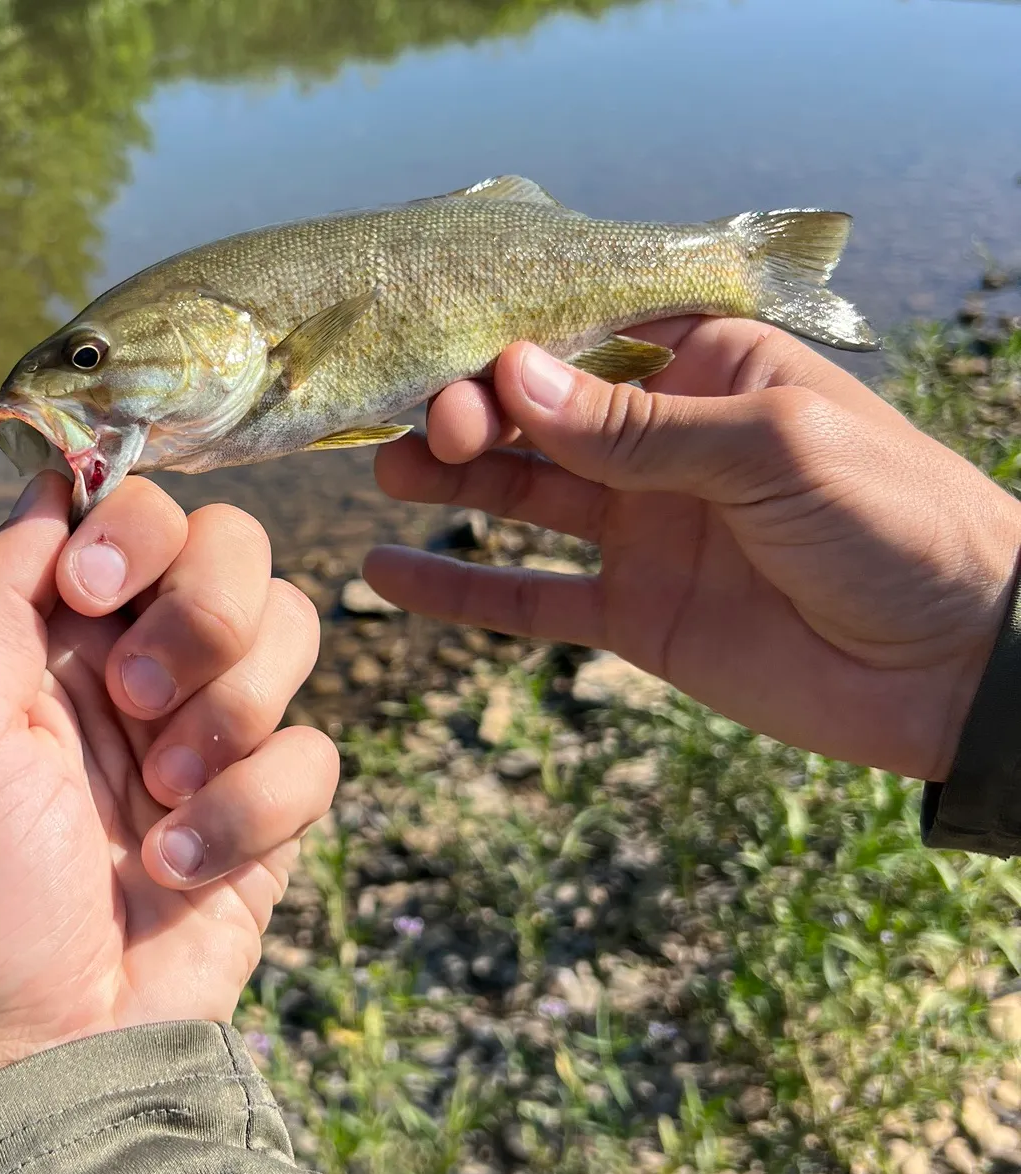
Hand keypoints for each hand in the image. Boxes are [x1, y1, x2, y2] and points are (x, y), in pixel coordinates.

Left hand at [0, 473, 335, 1148]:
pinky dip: (256, 809)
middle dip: (202, 617)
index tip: (96, 597)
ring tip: (163, 799)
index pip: (133, 512)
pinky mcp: (269, 811)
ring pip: (292, 634)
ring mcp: (209, 738)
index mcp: (51, 636)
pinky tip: (185, 870)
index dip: (134, 532)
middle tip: (139, 702)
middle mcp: (136, 670)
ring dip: (230, 715)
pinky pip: (317, 753)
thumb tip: (52, 479)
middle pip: (234, 551)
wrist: (47, 1054)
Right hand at [366, 319, 1020, 782]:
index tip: (444, 360)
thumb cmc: (896, 522)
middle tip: (419, 430)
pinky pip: (530, 600)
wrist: (956, 667)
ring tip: (381, 471)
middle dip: (471, 412)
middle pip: (540, 415)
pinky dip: (460, 589)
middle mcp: (665, 443)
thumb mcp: (772, 451)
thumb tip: (515, 376)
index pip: (585, 341)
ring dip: (452, 481)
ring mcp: (644, 531)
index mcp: (710, 370)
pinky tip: (386, 573)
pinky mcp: (633, 616)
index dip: (509, 347)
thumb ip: (638, 426)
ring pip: (523, 496)